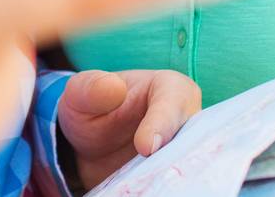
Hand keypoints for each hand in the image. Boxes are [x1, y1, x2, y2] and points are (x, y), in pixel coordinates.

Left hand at [58, 69, 201, 190]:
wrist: (89, 147)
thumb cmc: (91, 109)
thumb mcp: (80, 94)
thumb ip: (92, 87)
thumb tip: (114, 88)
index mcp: (169, 88)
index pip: (175, 101)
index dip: (162, 123)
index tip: (144, 147)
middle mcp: (186, 119)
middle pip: (194, 137)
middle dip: (177, 155)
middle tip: (154, 173)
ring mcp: (185, 149)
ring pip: (190, 164)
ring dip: (171, 177)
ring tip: (148, 186)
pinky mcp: (177, 174)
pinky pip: (182, 184)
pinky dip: (166, 188)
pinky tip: (146, 192)